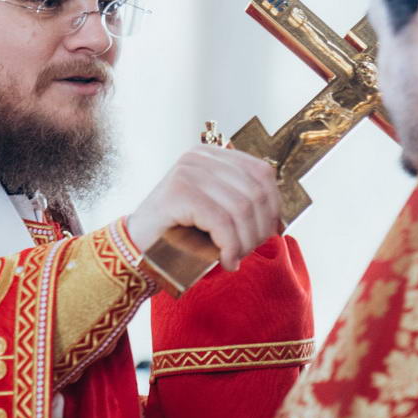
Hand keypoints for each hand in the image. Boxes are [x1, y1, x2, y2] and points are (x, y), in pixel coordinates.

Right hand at [126, 145, 280, 270]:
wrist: (137, 251)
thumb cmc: (180, 236)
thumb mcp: (217, 214)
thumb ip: (242, 204)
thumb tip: (280, 219)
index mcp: (211, 156)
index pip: (262, 173)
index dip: (273, 206)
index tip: (267, 235)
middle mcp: (199, 157)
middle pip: (255, 191)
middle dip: (258, 229)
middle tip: (245, 253)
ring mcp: (187, 171)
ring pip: (241, 208)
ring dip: (244, 242)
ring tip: (233, 258)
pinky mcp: (178, 192)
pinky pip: (221, 221)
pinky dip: (230, 246)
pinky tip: (226, 262)